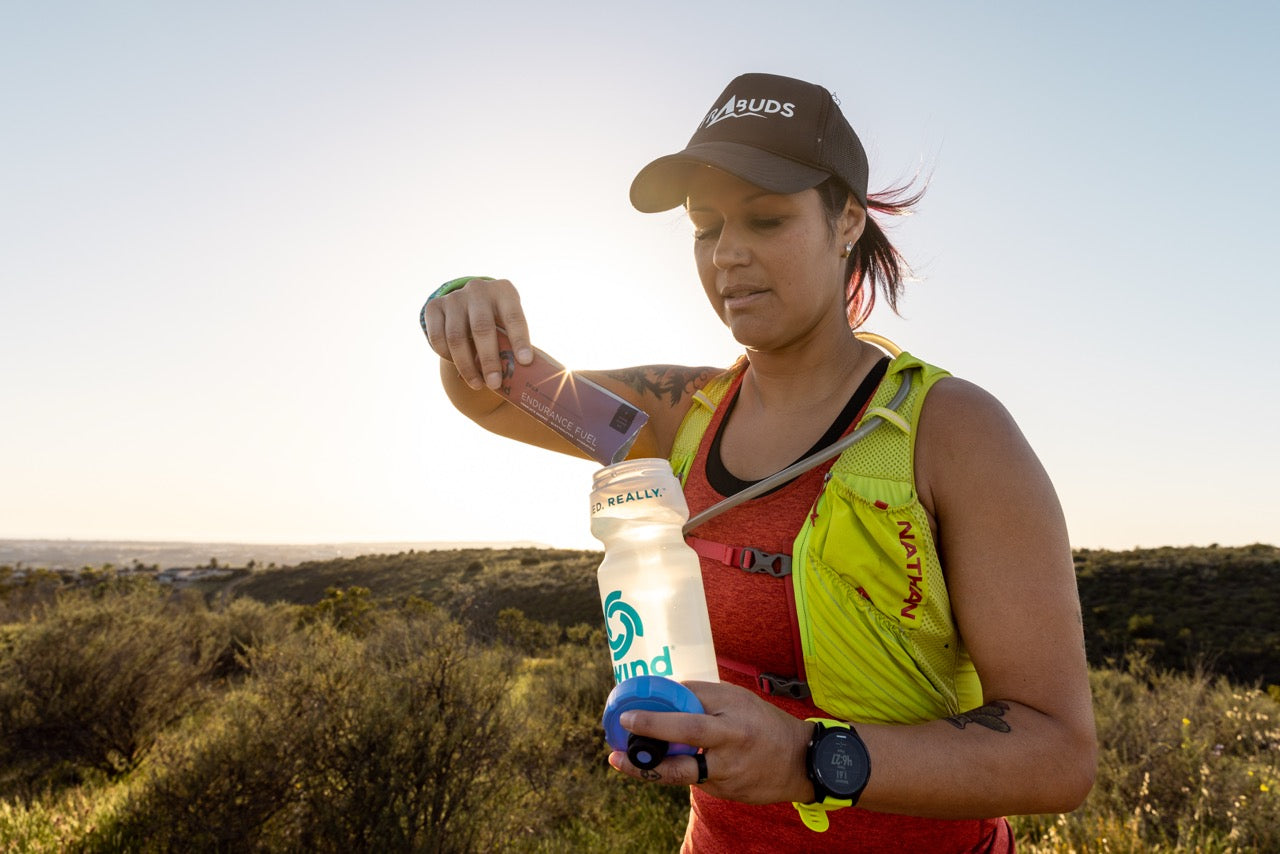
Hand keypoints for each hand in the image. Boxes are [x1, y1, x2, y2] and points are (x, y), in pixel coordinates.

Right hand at [421, 277, 532, 389]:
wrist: (468, 303)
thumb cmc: (497, 320)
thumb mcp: (509, 324)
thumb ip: (511, 344)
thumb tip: (519, 377)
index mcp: (504, 291)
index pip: (513, 316)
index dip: (519, 339)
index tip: (525, 362)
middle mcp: (478, 289)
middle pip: (482, 328)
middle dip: (489, 360)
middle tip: (495, 384)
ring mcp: (454, 297)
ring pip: (456, 337)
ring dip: (466, 366)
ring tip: (477, 384)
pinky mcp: (434, 306)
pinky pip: (436, 337)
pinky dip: (447, 357)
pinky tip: (458, 367)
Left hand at [607, 681, 813, 804]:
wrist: (798, 761)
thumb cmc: (762, 721)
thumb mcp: (736, 698)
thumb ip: (702, 694)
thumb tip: (665, 691)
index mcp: (731, 724)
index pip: (688, 722)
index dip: (655, 722)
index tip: (628, 718)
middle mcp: (728, 753)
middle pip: (680, 760)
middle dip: (644, 758)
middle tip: (615, 752)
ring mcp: (726, 778)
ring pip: (680, 775)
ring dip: (649, 770)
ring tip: (623, 761)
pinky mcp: (725, 793)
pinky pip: (694, 780)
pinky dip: (679, 769)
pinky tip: (670, 760)